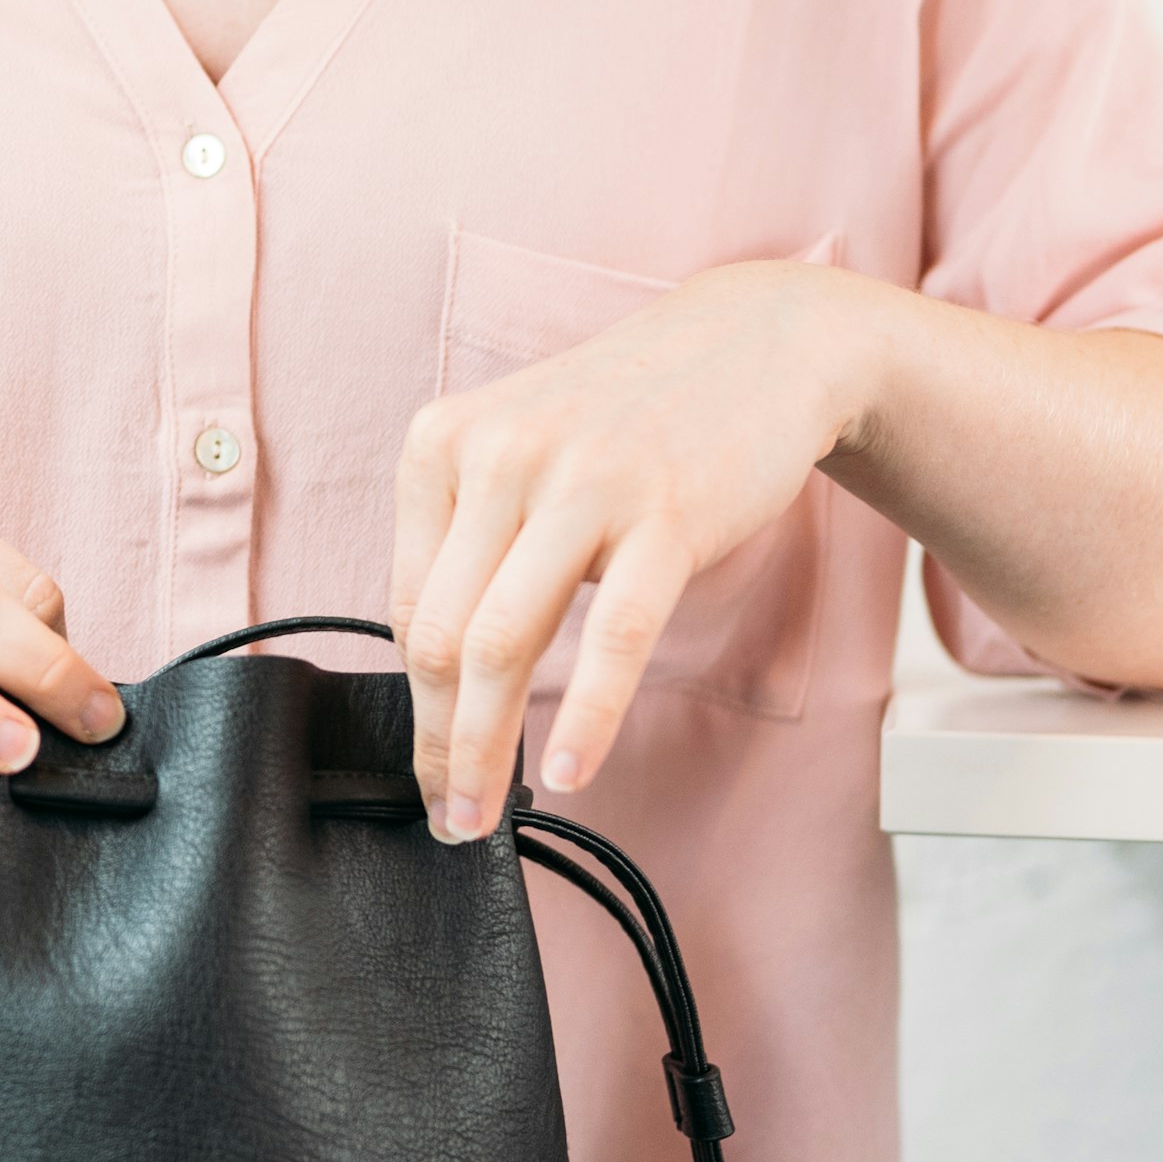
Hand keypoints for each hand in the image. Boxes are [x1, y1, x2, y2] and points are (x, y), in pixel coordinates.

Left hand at [392, 261, 873, 839]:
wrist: (754, 345)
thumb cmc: (626, 417)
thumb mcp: (520, 452)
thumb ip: (472, 539)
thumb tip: (440, 671)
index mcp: (442, 441)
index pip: (408, 601)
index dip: (414, 700)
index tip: (425, 763)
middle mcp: (496, 456)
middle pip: (442, 634)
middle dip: (437, 742)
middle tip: (446, 816)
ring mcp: (580, 484)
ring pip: (504, 643)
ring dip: (486, 748)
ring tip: (485, 816)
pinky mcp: (662, 515)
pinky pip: (611, 637)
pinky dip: (586, 715)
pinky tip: (571, 769)